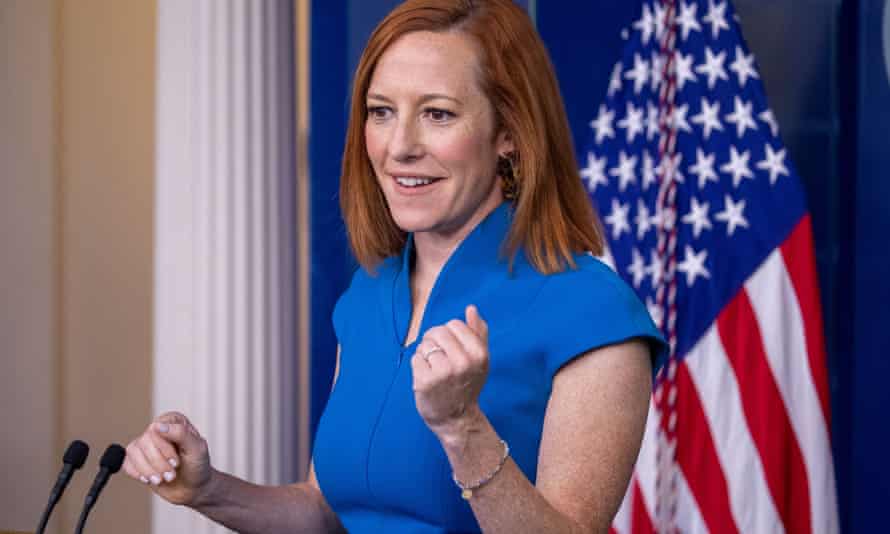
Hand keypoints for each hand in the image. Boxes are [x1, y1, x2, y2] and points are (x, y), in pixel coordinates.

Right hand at [122, 412, 212, 506]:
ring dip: (148, 470)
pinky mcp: (137, 460)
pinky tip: (150, 479)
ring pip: (133, 452)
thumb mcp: (197, 449)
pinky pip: (126, 464)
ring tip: (162, 479)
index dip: (164, 449)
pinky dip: (138, 474)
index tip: (176, 462)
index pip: (156, 429)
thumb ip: (181, 433)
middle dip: (158, 463)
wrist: (194, 488)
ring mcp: (145, 445)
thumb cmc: (198, 466)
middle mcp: (157, 429)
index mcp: (173, 421)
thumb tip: (158, 425)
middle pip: (144, 442)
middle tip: (171, 474)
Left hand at [411, 305, 489, 438]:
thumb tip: (471, 308)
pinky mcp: (424, 382)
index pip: (454, 324)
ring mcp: (442, 372)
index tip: (452, 349)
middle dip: (435, 341)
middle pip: (437, 331)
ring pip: (425, 344)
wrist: (456, 419)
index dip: (450, 334)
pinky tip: (427, 377)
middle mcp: (462, 362)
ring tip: (435, 368)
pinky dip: (418, 365)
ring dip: (426, 354)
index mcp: (478, 354)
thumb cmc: (468, 384)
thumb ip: (478, 332)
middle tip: (440, 358)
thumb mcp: (480, 359)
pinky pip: (415, 358)